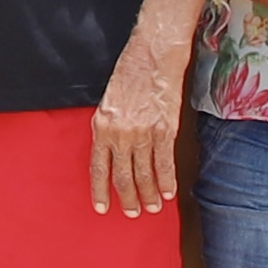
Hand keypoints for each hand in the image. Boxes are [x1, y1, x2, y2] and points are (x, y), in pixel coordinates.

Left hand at [92, 30, 186, 219]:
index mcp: (102, 127)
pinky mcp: (165, 129)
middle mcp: (120, 134)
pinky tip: (169, 192)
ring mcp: (143, 133)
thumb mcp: (107, 101)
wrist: (152, 55)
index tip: (103, 208)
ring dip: (149, 194)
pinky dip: (167, 181)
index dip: (101, 190)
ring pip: (144, 174)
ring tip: (152, 208)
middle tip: (133, 213)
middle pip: (123, 176)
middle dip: (128, 198)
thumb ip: (108, 129)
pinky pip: (165, 162)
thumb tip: (111, 153)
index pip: (98, 168)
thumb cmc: (129, 73)